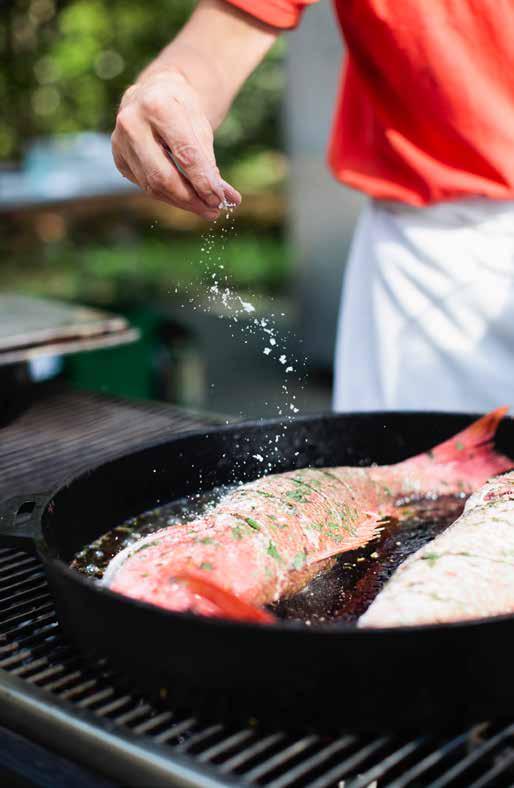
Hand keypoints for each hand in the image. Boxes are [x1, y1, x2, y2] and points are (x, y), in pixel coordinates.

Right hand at [111, 69, 240, 219]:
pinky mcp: (118, 158)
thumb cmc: (181, 108)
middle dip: (190, 199)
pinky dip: (168, 196)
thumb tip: (227, 197)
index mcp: (157, 106)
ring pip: (152, 186)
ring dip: (181, 202)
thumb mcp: (200, 124)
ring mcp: (120, 142)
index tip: (220, 199)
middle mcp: (132, 123)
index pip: (184, 154)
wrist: (153, 93)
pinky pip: (145, 186)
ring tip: (203, 207)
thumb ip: (209, 160)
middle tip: (213, 210)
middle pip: (163, 177)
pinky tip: (184, 198)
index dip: (203, 181)